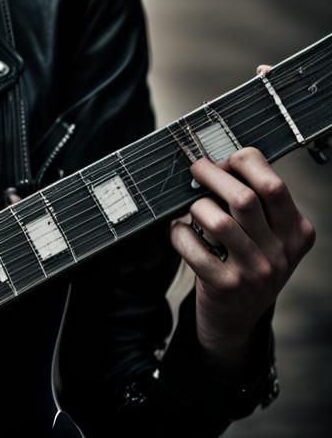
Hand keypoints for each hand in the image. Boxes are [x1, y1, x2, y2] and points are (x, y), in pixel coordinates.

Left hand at [169, 65, 315, 373]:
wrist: (236, 320)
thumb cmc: (245, 260)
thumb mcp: (265, 234)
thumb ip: (253, 201)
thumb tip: (219, 156)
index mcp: (297, 232)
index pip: (273, 184)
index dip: (243, 161)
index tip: (224, 157)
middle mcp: (281, 254)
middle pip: (243, 197)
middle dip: (211, 174)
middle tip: (194, 167)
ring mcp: (255, 273)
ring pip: (216, 219)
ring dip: (194, 206)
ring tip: (192, 210)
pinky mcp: (225, 288)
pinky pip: (192, 246)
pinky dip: (179, 233)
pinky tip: (181, 233)